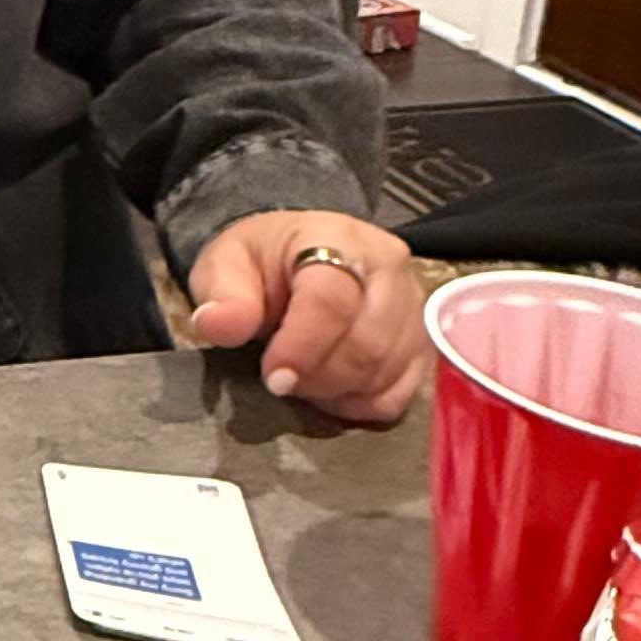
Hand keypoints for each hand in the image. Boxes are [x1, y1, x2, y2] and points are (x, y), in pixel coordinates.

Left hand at [186, 209, 423, 423]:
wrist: (300, 259)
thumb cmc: (265, 262)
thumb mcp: (227, 264)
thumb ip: (222, 293)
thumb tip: (216, 324)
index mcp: (338, 237)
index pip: (332, 299)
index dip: (302, 346)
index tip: (274, 378)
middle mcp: (389, 268)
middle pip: (368, 342)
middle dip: (318, 375)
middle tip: (282, 381)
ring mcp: (414, 307)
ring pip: (387, 370)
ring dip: (338, 391)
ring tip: (304, 379)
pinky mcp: (424, 344)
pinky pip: (401, 393)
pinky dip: (362, 403)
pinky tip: (333, 390)